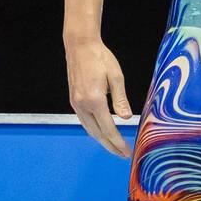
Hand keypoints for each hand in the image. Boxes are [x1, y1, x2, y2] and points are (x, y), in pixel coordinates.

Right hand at [65, 35, 133, 157]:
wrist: (80, 46)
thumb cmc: (100, 58)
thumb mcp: (116, 76)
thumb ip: (120, 99)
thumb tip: (126, 118)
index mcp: (94, 100)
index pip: (108, 128)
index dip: (118, 142)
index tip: (127, 152)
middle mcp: (82, 105)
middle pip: (97, 134)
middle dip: (110, 146)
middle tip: (123, 154)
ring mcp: (76, 103)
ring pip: (89, 129)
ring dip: (102, 140)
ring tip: (114, 147)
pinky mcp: (74, 100)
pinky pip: (85, 121)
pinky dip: (94, 130)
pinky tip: (102, 132)